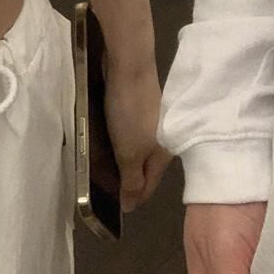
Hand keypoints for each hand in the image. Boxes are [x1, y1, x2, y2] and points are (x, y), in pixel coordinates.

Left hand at [103, 48, 170, 214]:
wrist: (130, 64)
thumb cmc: (131, 113)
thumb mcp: (129, 153)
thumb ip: (132, 181)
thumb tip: (131, 207)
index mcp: (164, 154)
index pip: (150, 185)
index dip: (136, 198)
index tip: (120, 209)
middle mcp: (162, 138)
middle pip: (147, 167)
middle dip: (133, 180)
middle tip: (113, 191)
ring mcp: (152, 120)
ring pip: (140, 148)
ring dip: (127, 160)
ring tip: (110, 169)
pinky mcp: (141, 105)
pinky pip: (133, 132)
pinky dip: (124, 141)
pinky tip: (113, 141)